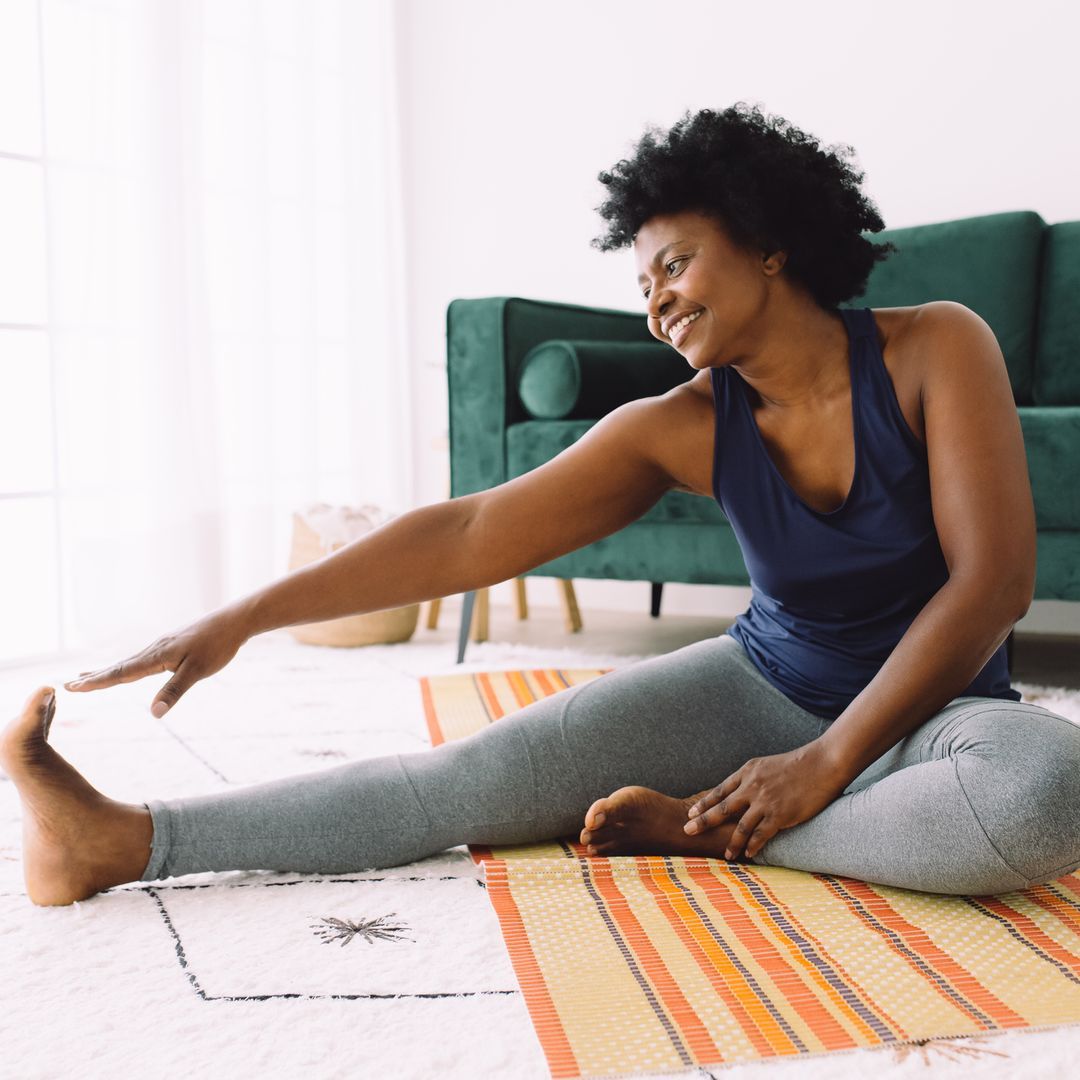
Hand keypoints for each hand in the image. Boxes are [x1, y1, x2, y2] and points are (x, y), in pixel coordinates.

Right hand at [63, 606, 249, 717]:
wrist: (233, 622)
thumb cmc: (217, 646)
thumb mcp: (197, 671)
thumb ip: (175, 691)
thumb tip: (154, 713)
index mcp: (157, 656)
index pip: (121, 673)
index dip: (97, 683)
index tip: (72, 688)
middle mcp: (154, 650)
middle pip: (119, 667)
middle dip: (94, 678)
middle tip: (68, 686)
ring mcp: (162, 646)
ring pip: (128, 662)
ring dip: (106, 671)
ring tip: (86, 677)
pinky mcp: (171, 645)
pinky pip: (141, 659)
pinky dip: (125, 666)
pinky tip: (127, 668)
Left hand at [683, 741, 849, 860]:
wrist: (822, 763)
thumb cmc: (798, 764)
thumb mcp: (767, 765)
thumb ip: (753, 778)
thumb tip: (742, 790)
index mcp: (748, 772)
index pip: (720, 790)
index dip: (705, 803)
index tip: (691, 812)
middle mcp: (752, 786)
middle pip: (722, 808)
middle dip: (703, 821)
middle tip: (687, 831)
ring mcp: (765, 801)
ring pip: (740, 826)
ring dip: (731, 842)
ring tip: (726, 854)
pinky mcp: (780, 814)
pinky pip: (762, 834)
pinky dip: (753, 845)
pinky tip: (748, 854)